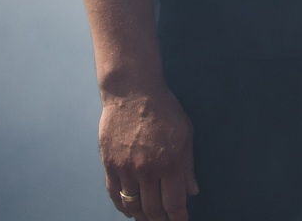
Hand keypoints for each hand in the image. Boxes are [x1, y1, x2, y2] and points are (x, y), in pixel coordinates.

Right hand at [99, 87, 196, 220]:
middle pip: (153, 209)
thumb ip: (187, 167)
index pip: (173, 203)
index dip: (178, 218)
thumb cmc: (164, 109)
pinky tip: (129, 210)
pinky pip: (115, 194)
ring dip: (142, 217)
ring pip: (133, 206)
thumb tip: (192, 192)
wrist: (132, 92)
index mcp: (169, 163)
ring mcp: (125, 169)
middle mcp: (146, 170)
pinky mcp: (109, 165)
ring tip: (149, 219)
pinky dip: (122, 207)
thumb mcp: (185, 134)